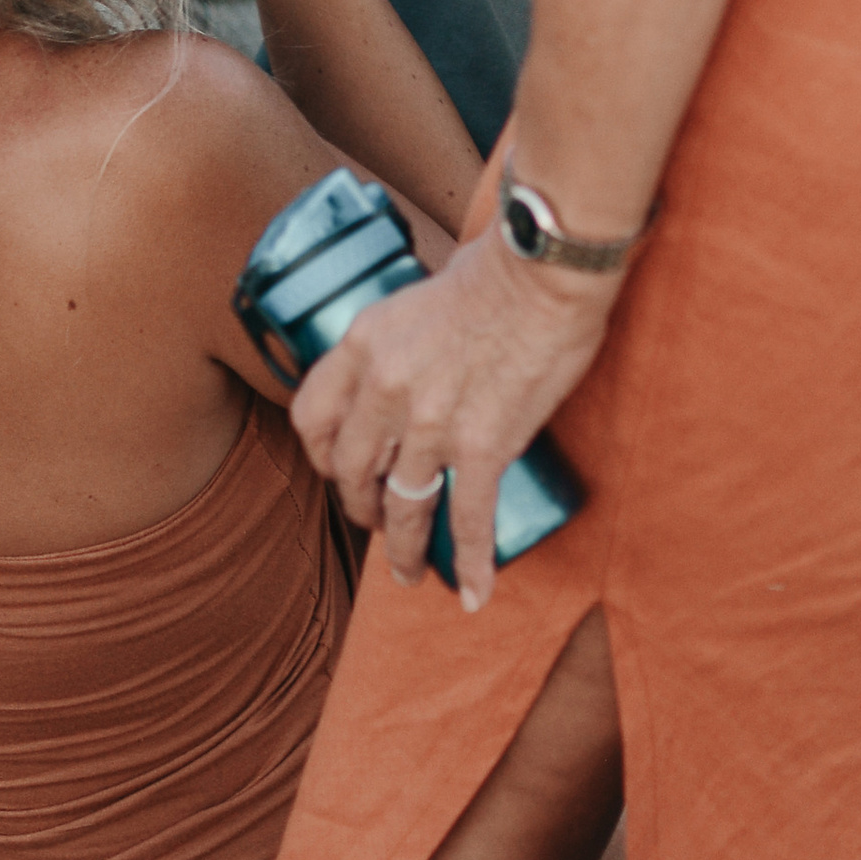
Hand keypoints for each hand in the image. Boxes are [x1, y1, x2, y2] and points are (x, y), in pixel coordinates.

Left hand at [292, 221, 613, 612]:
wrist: (548, 272)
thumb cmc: (498, 267)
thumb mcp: (422, 291)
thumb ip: (409, 329)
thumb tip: (422, 345)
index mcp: (363, 345)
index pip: (312, 417)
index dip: (322, 455)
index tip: (339, 469)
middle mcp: (386, 390)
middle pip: (353, 472)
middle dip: (362, 508)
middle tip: (379, 522)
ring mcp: (432, 424)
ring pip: (403, 508)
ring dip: (405, 550)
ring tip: (410, 573)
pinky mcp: (484, 447)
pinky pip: (470, 519)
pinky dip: (472, 562)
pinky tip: (475, 592)